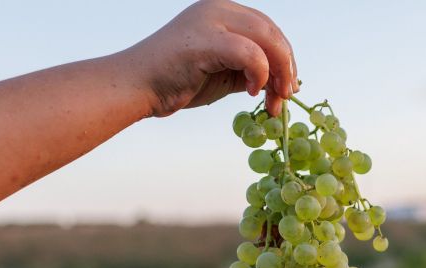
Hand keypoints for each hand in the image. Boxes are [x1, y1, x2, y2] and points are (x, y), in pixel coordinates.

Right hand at [120, 0, 296, 117]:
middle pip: (272, 32)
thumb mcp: (223, 72)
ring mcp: (211, 20)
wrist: (138, 87)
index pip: (268, 29)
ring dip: (278, 73)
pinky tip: (250, 91)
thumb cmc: (176, 82)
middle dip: (286, 68)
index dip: (285, 58)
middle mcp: (219, 8)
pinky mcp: (206, 40)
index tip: (287, 88)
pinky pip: (250, 54)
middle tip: (286, 96)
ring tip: (273, 99)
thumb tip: (282, 81)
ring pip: (267, 39)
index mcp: (223, 11)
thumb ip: (249, 69)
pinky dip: (259, 74)